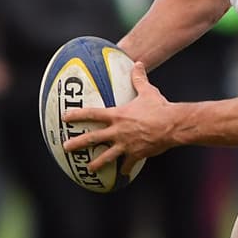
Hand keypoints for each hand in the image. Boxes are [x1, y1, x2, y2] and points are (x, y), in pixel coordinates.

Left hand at [62, 61, 176, 172]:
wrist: (172, 125)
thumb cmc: (159, 107)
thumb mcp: (147, 91)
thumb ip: (139, 78)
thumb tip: (138, 64)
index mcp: (118, 115)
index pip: (92, 114)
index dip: (77, 115)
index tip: (65, 117)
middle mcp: (118, 131)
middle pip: (93, 138)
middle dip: (77, 143)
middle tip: (65, 147)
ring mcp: (126, 144)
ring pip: (106, 156)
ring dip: (96, 163)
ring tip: (89, 168)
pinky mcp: (136, 154)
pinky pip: (128, 164)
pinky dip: (125, 169)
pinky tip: (122, 174)